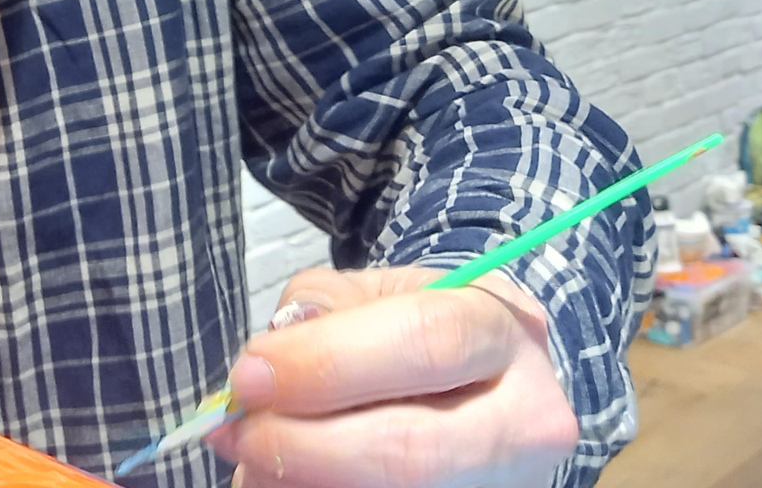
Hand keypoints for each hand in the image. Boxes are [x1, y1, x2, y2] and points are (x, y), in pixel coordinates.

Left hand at [204, 265, 576, 487]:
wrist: (480, 385)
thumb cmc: (416, 332)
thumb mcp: (375, 294)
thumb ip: (320, 311)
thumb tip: (263, 369)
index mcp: (502, 333)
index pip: (424, 342)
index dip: (325, 362)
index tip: (249, 376)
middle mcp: (522, 421)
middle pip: (411, 450)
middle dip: (303, 444)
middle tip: (239, 430)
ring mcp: (500, 485)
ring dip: (299, 480)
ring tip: (253, 455)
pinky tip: (281, 477)